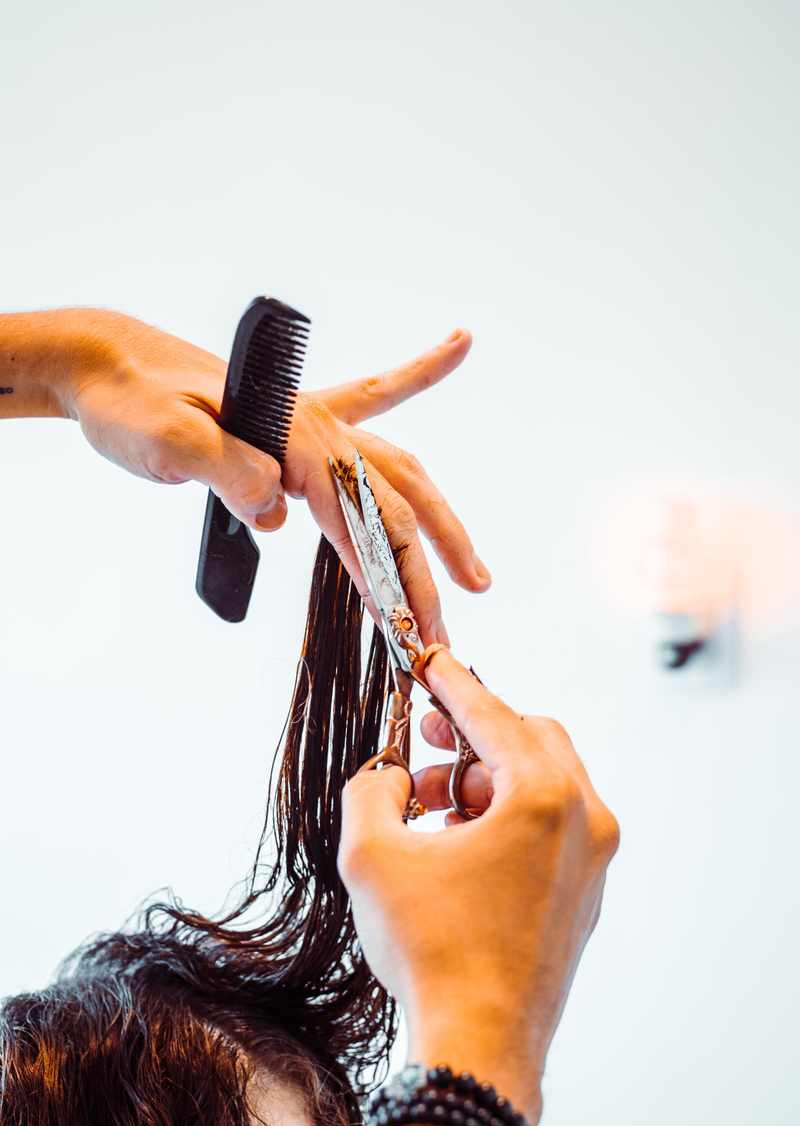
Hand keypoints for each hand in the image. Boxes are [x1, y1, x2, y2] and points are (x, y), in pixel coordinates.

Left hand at [61, 310, 487, 642]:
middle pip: (396, 505)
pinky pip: (374, 396)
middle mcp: (317, 428)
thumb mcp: (166, 440)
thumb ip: (228, 470)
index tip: (410, 633)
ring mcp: (314, 421)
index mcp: (294, 438)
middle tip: (444, 633)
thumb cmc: (132, 401)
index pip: (360, 518)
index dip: (389, 580)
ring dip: (439, 523)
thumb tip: (277, 509)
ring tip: (474, 571)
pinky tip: (455, 349)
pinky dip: (417, 376)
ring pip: (399, 470)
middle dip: (427, 573)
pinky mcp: (299, 421)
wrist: (108, 363)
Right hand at [337, 648, 619, 1119]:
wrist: (480, 1049)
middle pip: (531, 737)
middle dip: (472, 731)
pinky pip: (551, 826)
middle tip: (423, 737)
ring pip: (543, 781)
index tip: (429, 658)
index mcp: (543, 797)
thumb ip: (371, 790)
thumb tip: (387, 775)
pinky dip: (506, 815)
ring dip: (485, 777)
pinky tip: (456, 843)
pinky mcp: (586, 893)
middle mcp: (585, 818)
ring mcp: (593, 859)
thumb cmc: (430, 950)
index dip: (452, 682)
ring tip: (427, 807)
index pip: (492, 713)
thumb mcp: (372, 856)